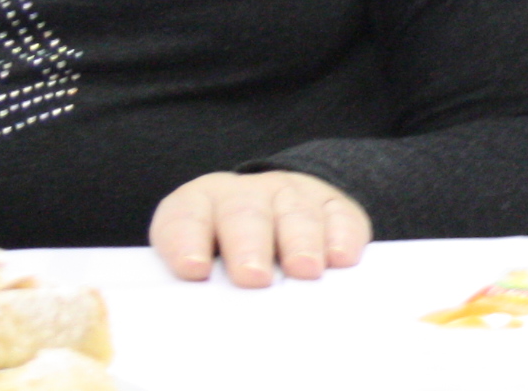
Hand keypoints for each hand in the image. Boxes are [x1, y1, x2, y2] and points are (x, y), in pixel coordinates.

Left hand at [149, 170, 371, 286]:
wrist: (270, 220)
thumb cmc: (225, 260)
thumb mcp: (201, 266)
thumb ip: (198, 289)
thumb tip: (197, 331)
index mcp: (198, 206)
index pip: (185, 218)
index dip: (186, 241)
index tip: (193, 271)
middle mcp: (243, 195)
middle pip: (244, 213)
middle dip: (249, 245)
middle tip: (254, 278)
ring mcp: (290, 195)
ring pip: (295, 212)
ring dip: (300, 242)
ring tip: (305, 271)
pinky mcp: (331, 204)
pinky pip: (339, 214)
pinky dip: (341, 236)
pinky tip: (341, 259)